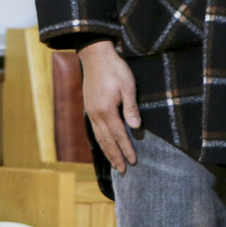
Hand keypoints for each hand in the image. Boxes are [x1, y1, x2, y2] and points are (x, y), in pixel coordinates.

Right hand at [78, 40, 140, 172]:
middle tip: (123, 171)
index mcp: (107, 110)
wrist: (95, 55)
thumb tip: (136, 127)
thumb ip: (131, 108)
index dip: (127, 149)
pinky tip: (103, 144)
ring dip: (107, 151)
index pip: (119, 135)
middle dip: (115, 156)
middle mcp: (96, 114)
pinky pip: (94, 130)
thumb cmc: (115, 69)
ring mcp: (90, 111)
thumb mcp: (128, 86)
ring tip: (113, 163)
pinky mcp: (89, 107)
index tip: (134, 161)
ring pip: (98, 137)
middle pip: (106, 141)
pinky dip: (99, 141)